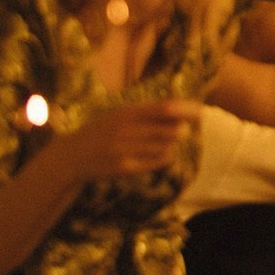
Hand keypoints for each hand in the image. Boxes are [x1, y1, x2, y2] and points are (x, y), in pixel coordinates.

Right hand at [62, 100, 202, 179]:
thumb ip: (147, 111)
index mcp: (127, 113)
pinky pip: (158, 162)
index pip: (165, 109)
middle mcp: (127, 130)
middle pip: (171, 130)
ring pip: (167, 147)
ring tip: (166, 142)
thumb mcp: (120, 114)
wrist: (71, 155)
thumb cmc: (102, 131)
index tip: (202, 112)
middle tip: (180, 131)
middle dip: (181, 130)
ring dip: (173, 144)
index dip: (187, 110)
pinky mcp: (125, 168)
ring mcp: (125, 150)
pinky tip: (162, 154)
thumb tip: (181, 106)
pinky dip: (166, 157)